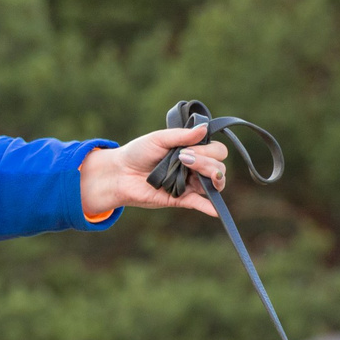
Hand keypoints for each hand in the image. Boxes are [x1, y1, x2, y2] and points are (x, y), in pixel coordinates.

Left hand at [80, 125, 230, 219]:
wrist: (120, 173)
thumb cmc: (139, 153)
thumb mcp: (159, 139)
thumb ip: (182, 135)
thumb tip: (204, 128)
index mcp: (193, 150)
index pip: (217, 151)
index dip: (209, 150)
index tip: (188, 150)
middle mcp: (195, 167)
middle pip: (219, 167)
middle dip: (208, 162)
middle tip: (184, 159)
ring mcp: (190, 184)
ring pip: (214, 184)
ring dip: (211, 177)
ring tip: (196, 173)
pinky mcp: (181, 199)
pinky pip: (200, 203)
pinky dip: (209, 207)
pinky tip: (215, 211)